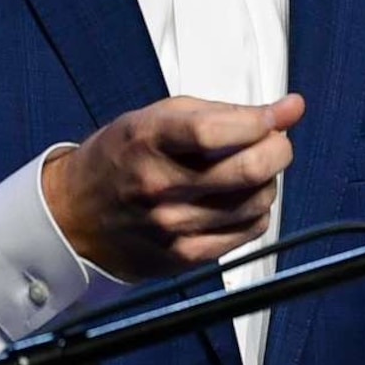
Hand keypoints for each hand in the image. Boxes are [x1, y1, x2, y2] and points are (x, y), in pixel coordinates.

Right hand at [40, 93, 304, 280]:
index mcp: (148, 140)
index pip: (216, 131)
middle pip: (248, 170)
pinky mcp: (185, 255)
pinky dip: (257, 211)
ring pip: (256, 202)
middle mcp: (159, 185)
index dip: (263, 120)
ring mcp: (172, 226)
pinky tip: (241, 199)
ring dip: (268, 181)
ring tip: (251, 171)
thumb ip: (222, 112)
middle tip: (276, 142)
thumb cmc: (122, 158)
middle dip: (278, 149)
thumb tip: (288, 109)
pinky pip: (248, 232)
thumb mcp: (156, 118)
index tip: (284, 111)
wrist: (76, 217)